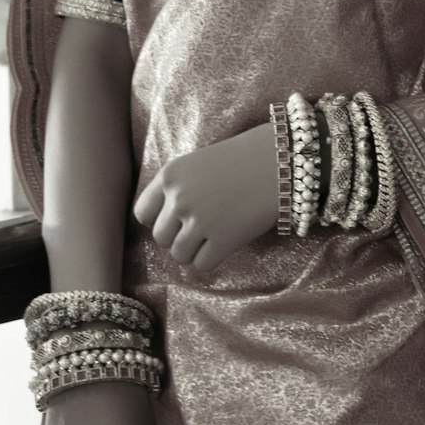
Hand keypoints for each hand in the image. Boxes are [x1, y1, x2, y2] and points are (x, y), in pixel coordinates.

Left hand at [134, 121, 277, 270]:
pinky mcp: (223, 239)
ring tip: (214, 234)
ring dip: (194, 250)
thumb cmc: (242, 160)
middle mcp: (180, 197)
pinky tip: (227, 241)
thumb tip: (162, 226)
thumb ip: (176, 189)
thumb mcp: (198, 164)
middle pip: (160, 238)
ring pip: (179, 255)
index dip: (159, 219)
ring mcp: (200, 220)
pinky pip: (202, 265)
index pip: (142, 213)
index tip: (176, 218)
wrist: (282, 160)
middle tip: (202, 226)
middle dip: (178, 236)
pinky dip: (212, 258)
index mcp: (170, 175)